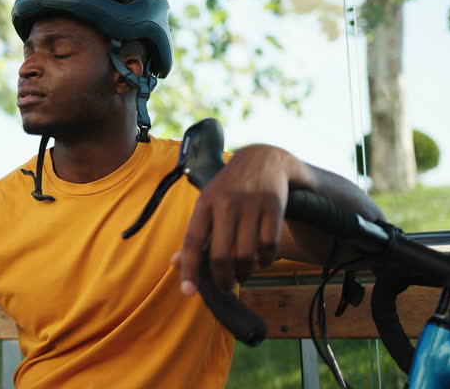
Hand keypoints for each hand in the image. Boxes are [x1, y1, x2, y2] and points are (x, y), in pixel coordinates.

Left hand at [173, 144, 313, 293]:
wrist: (263, 159)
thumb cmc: (230, 188)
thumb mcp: (208, 203)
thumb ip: (195, 234)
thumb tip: (175, 264)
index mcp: (204, 203)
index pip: (192, 241)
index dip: (189, 268)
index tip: (188, 291)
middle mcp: (226, 203)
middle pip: (221, 254)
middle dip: (222, 279)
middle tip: (225, 288)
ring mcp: (251, 204)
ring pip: (246, 254)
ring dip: (244, 273)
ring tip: (242, 274)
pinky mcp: (274, 206)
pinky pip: (269, 246)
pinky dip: (265, 261)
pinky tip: (261, 261)